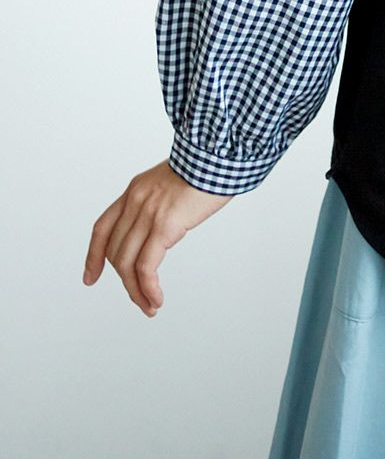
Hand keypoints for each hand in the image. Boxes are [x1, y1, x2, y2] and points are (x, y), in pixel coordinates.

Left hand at [83, 159, 233, 316]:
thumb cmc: (208, 166)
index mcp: (135, 189)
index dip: (93, 256)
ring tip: (150, 305)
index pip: (102, 228)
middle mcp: (135, 201)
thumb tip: (167, 224)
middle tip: (141, 299)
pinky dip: (147, 288)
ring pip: (127, 264)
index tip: (90, 277)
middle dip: (124, 281)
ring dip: (136, 291)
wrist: (219, 153)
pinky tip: (156, 298)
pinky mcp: (164, 226)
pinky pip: (146, 267)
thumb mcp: (173, 182)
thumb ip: (162, 202)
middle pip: (115, 252)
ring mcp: (147, 214)